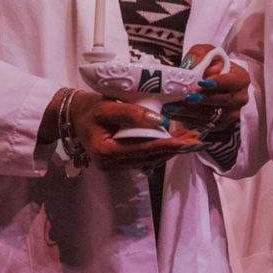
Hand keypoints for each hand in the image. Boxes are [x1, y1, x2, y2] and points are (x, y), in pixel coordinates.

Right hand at [66, 90, 202, 169]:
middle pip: (150, 156)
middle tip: (199, 139)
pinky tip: (177, 142)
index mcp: (106, 152)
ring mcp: (115, 166)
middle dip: (176, 148)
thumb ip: (132, 113)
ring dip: (172, 150)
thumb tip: (161, 121)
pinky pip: (145, 157)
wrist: (73, 116)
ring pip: (151, 159)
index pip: (144, 148)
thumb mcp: (107, 106)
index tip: (189, 140)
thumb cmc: (89, 108)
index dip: (168, 144)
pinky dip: (162, 149)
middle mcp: (111, 164)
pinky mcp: (120, 163)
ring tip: (194, 139)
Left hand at [163, 45, 250, 131]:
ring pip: (213, 116)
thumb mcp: (205, 53)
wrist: (211, 80)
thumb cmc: (210, 64)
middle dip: (203, 100)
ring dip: (192, 112)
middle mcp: (240, 98)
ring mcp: (231, 114)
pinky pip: (205, 125)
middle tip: (187, 97)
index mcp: (241, 78)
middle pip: (223, 101)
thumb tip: (192, 66)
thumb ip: (199, 55)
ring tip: (174, 107)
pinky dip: (188, 120)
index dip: (218, 82)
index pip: (232, 82)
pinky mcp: (220, 125)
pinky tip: (174, 114)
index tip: (202, 82)